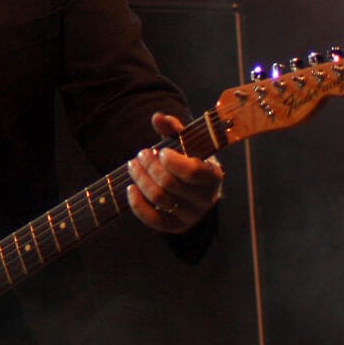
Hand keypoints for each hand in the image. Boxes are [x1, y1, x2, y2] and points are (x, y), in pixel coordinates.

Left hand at [126, 112, 225, 233]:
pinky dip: (137, 203)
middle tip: (141, 154)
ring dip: (140, 179)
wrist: (195, 189)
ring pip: (159, 198)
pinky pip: (153, 219)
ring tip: (133, 165)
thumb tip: (158, 117)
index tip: (160, 151)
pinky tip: (130, 187)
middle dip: (150, 166)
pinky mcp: (175, 227)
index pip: (194, 172)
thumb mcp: (187, 144)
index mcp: (213, 176)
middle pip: (170, 184)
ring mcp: (191, 216)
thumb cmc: (190, 160)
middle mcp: (205, 199)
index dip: (173, 161)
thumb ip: (174, 129)